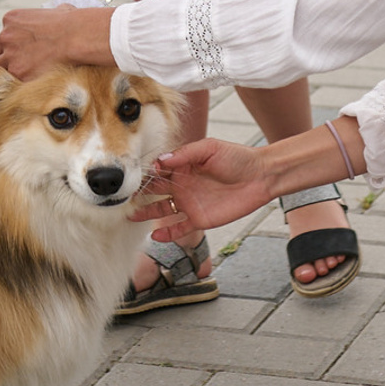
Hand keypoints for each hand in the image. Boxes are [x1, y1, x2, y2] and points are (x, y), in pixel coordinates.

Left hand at [0, 3, 115, 77]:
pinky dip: (22, 81)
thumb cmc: (71, 23)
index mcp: (11, 19)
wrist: (75, 37)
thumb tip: (60, 13)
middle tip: (23, 63)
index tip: (26, 48)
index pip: (5, 35)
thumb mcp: (58, 10)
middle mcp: (6, 36)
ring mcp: (10, 55)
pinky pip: (13, 81)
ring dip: (9, 71)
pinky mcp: (18, 73)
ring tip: (25, 75)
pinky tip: (33, 81)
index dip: (15, 44)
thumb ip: (51, 14)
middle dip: (7, 57)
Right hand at [132, 138, 275, 241]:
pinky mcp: (199, 219)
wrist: (260, 176)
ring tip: (131, 217)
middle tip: (124, 198)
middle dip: (140, 194)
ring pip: (162, 210)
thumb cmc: (237, 158)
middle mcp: (183, 184)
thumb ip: (185, 155)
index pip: (159, 169)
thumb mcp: (210, 149)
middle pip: (156, 190)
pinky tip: (154, 236)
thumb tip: (161, 161)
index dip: (146, 173)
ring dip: (147, 214)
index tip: (134, 176)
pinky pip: (179, 228)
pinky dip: (167, 234)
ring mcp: (189, 203)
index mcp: (183, 166)